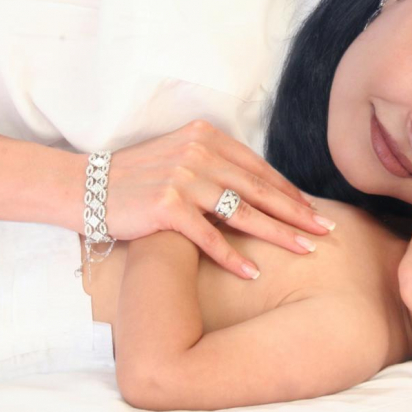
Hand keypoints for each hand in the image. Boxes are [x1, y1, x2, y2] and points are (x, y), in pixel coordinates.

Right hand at [94, 120, 334, 278]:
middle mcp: (199, 153)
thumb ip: (216, 166)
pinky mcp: (167, 206)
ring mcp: (184, 178)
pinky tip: (254, 273)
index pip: (259, 169)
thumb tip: (258, 191)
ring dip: (278, 235)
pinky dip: (232, 257)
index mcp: (207, 138)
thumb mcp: (180, 159)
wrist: (84, 187)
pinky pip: (209, 237)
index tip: (313, 211)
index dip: (290, 193)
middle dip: (298, 213)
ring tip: (305, 251)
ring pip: (243, 213)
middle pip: (260, 190)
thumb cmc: (136, 178)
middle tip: (327, 231)